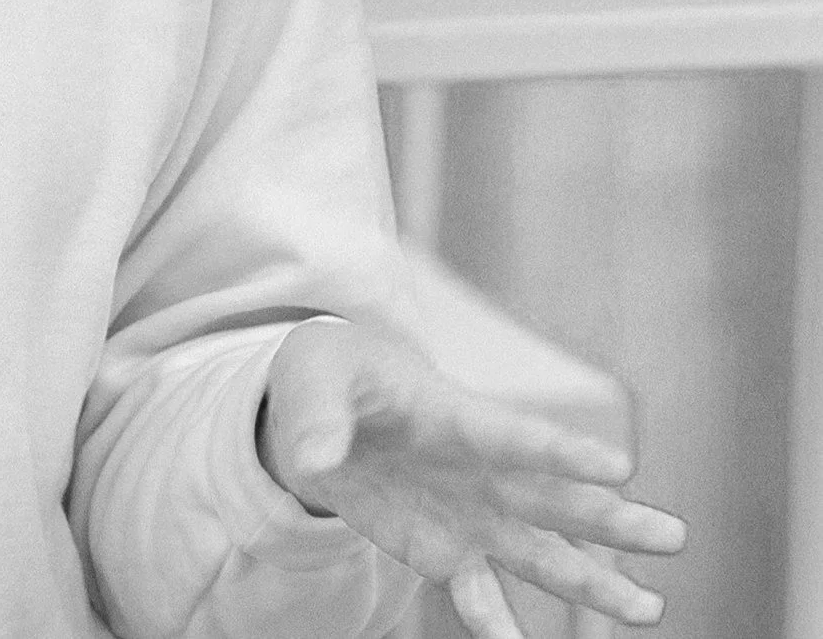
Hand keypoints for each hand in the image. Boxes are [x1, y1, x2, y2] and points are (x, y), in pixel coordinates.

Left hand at [258, 318, 685, 636]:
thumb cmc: (332, 376)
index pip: (519, 434)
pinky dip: (499, 626)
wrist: (326, 411)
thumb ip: (319, 414)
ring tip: (649, 610)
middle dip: (611, 519)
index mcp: (459, 416)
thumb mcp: (315, 374)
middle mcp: (481, 473)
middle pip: (555, 498)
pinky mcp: (447, 553)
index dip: (564, 449)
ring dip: (591, 582)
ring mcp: (471, 517)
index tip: (618, 463)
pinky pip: (481, 596)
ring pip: (541, 555)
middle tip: (674, 535)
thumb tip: (314, 460)